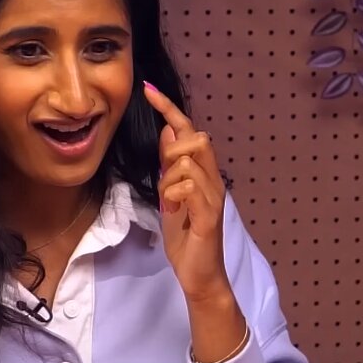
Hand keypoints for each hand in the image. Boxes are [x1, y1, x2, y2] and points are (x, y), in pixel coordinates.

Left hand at [143, 81, 228, 301]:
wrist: (199, 274)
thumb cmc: (185, 236)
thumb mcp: (170, 194)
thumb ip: (170, 164)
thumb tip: (169, 131)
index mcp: (203, 173)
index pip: (189, 131)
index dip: (169, 108)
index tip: (147, 88)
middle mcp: (213, 179)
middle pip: (197, 138)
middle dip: (172, 151)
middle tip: (164, 179)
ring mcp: (214, 196)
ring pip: (188, 162)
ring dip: (168, 181)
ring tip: (170, 203)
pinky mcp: (210, 215)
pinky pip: (189, 188)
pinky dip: (174, 196)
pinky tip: (175, 211)